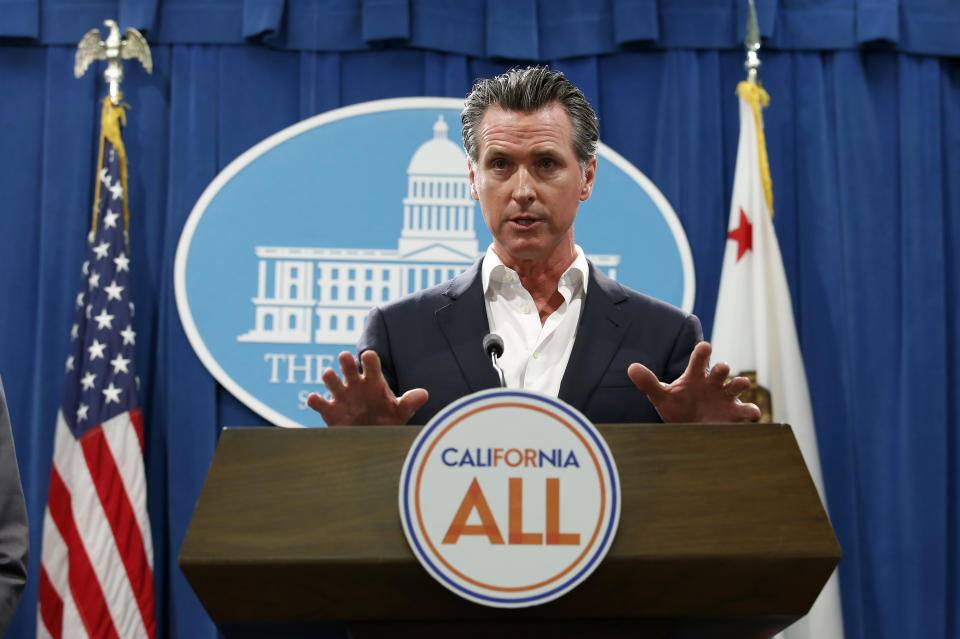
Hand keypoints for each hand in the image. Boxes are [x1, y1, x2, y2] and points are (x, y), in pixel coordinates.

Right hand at [307, 350, 428, 425]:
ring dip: (329, 377)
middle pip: (348, 367)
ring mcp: (342, 396)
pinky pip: (319, 403)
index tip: (368, 356)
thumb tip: (424, 394)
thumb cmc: (389, 419)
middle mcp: (356, 384)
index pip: (371, 364)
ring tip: (330, 375)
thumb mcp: (401, 412)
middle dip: (346, 362)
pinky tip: (314, 399)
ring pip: (331, 380)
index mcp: (374, 380)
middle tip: (345, 358)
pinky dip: (315, 400)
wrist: (375, 440)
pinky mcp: (330, 411)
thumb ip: (410, 402)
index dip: (369, 359)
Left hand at [627, 341, 760, 422]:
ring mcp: (725, 397)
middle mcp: (713, 383)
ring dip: (740, 384)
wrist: (688, 429)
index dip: (702, 353)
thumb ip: (648, 382)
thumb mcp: (661, 396)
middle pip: (721, 372)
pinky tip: (753, 414)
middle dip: (723, 369)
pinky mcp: (734, 413)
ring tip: (742, 383)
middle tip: (722, 368)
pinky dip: (751, 411)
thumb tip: (631, 367)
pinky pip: (746, 411)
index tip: (704, 347)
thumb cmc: (676, 407)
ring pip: (736, 386)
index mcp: (696, 376)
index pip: (699, 360)